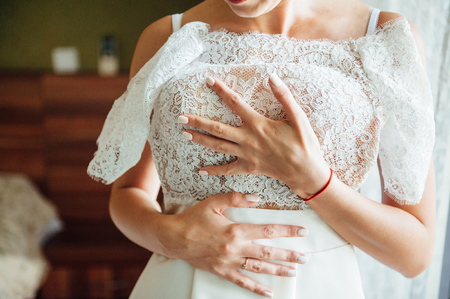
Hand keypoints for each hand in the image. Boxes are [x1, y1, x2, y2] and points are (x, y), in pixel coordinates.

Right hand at [156, 192, 307, 296]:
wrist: (173, 237)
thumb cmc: (193, 218)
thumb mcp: (213, 203)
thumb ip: (235, 199)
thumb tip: (257, 198)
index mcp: (235, 230)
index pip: (267, 231)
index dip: (287, 231)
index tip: (302, 231)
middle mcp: (235, 248)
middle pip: (267, 253)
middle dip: (288, 255)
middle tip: (304, 258)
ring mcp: (229, 262)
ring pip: (258, 268)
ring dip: (278, 270)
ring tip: (293, 272)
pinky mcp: (221, 271)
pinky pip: (242, 281)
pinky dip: (256, 288)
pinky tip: (269, 292)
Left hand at [179, 74, 329, 198]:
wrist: (307, 173)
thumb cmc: (304, 144)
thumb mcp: (299, 117)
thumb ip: (285, 96)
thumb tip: (272, 76)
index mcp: (258, 125)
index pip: (235, 103)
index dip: (221, 91)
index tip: (208, 81)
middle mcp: (248, 139)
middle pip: (217, 129)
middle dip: (198, 122)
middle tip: (180, 117)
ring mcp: (246, 155)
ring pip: (218, 147)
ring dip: (200, 141)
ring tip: (184, 135)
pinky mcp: (249, 168)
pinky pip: (228, 170)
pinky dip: (213, 171)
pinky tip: (200, 171)